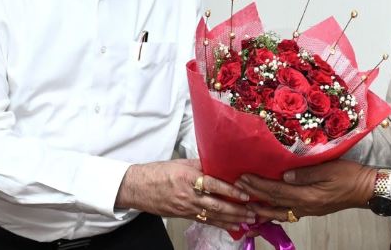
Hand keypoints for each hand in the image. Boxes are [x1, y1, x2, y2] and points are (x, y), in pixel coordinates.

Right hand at [115, 159, 255, 231]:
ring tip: (247, 221)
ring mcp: (186, 208)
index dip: (231, 191)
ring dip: (232, 220)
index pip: (214, 185)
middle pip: (217, 205)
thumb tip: (221, 163)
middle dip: (237, 210)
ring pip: (213, 216)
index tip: (246, 195)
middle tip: (253, 213)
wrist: (137, 187)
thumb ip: (201, 164)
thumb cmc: (158, 172)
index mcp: (189, 178)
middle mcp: (188, 195)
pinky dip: (220, 224)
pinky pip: (205, 221)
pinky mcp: (183, 216)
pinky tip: (232, 226)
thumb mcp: (181, 163)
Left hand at [236, 160, 375, 221]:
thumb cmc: (350, 175)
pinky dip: (275, 213)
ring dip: (261, 209)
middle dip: (254, 194)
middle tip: (237, 187)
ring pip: (279, 212)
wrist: (366, 189)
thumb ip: (305, 173)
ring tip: (246, 206)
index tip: (243, 177)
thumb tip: (284, 175)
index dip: (258, 185)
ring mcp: (308, 210)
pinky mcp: (312, 210)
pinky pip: (288, 213)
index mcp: (308, 196)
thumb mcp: (329, 169)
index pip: (276, 190)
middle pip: (274, 202)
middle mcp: (305, 207)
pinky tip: (268, 211)